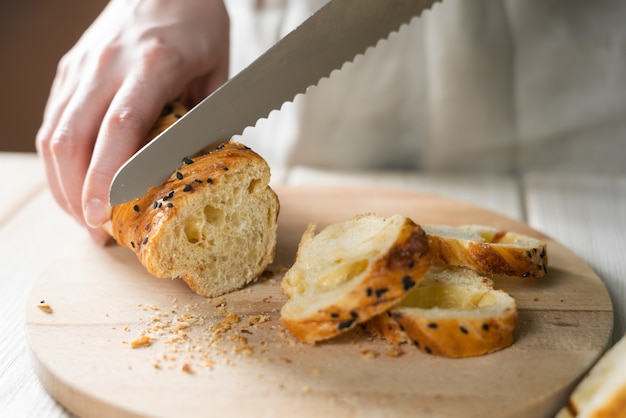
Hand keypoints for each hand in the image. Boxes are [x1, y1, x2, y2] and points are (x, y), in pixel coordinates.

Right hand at [36, 0, 229, 243]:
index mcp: (153, 63)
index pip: (120, 126)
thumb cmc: (197, 27)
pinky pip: (53, 121)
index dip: (107, 175)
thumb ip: (206, 121)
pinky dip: (59, 161)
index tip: (103, 215)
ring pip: (54, 134)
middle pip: (74, 137)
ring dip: (63, 183)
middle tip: (97, 232)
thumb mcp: (218, 72)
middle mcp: (107, 64)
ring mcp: (81, 66)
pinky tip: (73, 184)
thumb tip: (197, 171)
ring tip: (84, 218)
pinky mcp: (68, 69)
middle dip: (78, 194)